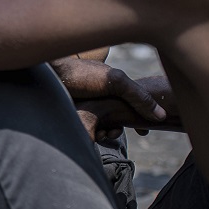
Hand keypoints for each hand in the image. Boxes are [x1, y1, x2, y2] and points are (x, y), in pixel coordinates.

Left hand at [49, 57, 164, 134]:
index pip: (132, 105)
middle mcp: (100, 95)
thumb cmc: (80, 74)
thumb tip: (161, 115)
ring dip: (104, 133)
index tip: (144, 134)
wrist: (47, 77)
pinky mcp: (73, 115)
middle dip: (117, 129)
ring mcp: (86, 105)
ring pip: (102, 127)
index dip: (139, 119)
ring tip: (98, 132)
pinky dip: (90, 134)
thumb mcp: (115, 82)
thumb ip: (138, 97)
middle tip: (111, 133)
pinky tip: (86, 133)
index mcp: (113, 86)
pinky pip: (87, 130)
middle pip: (117, 119)